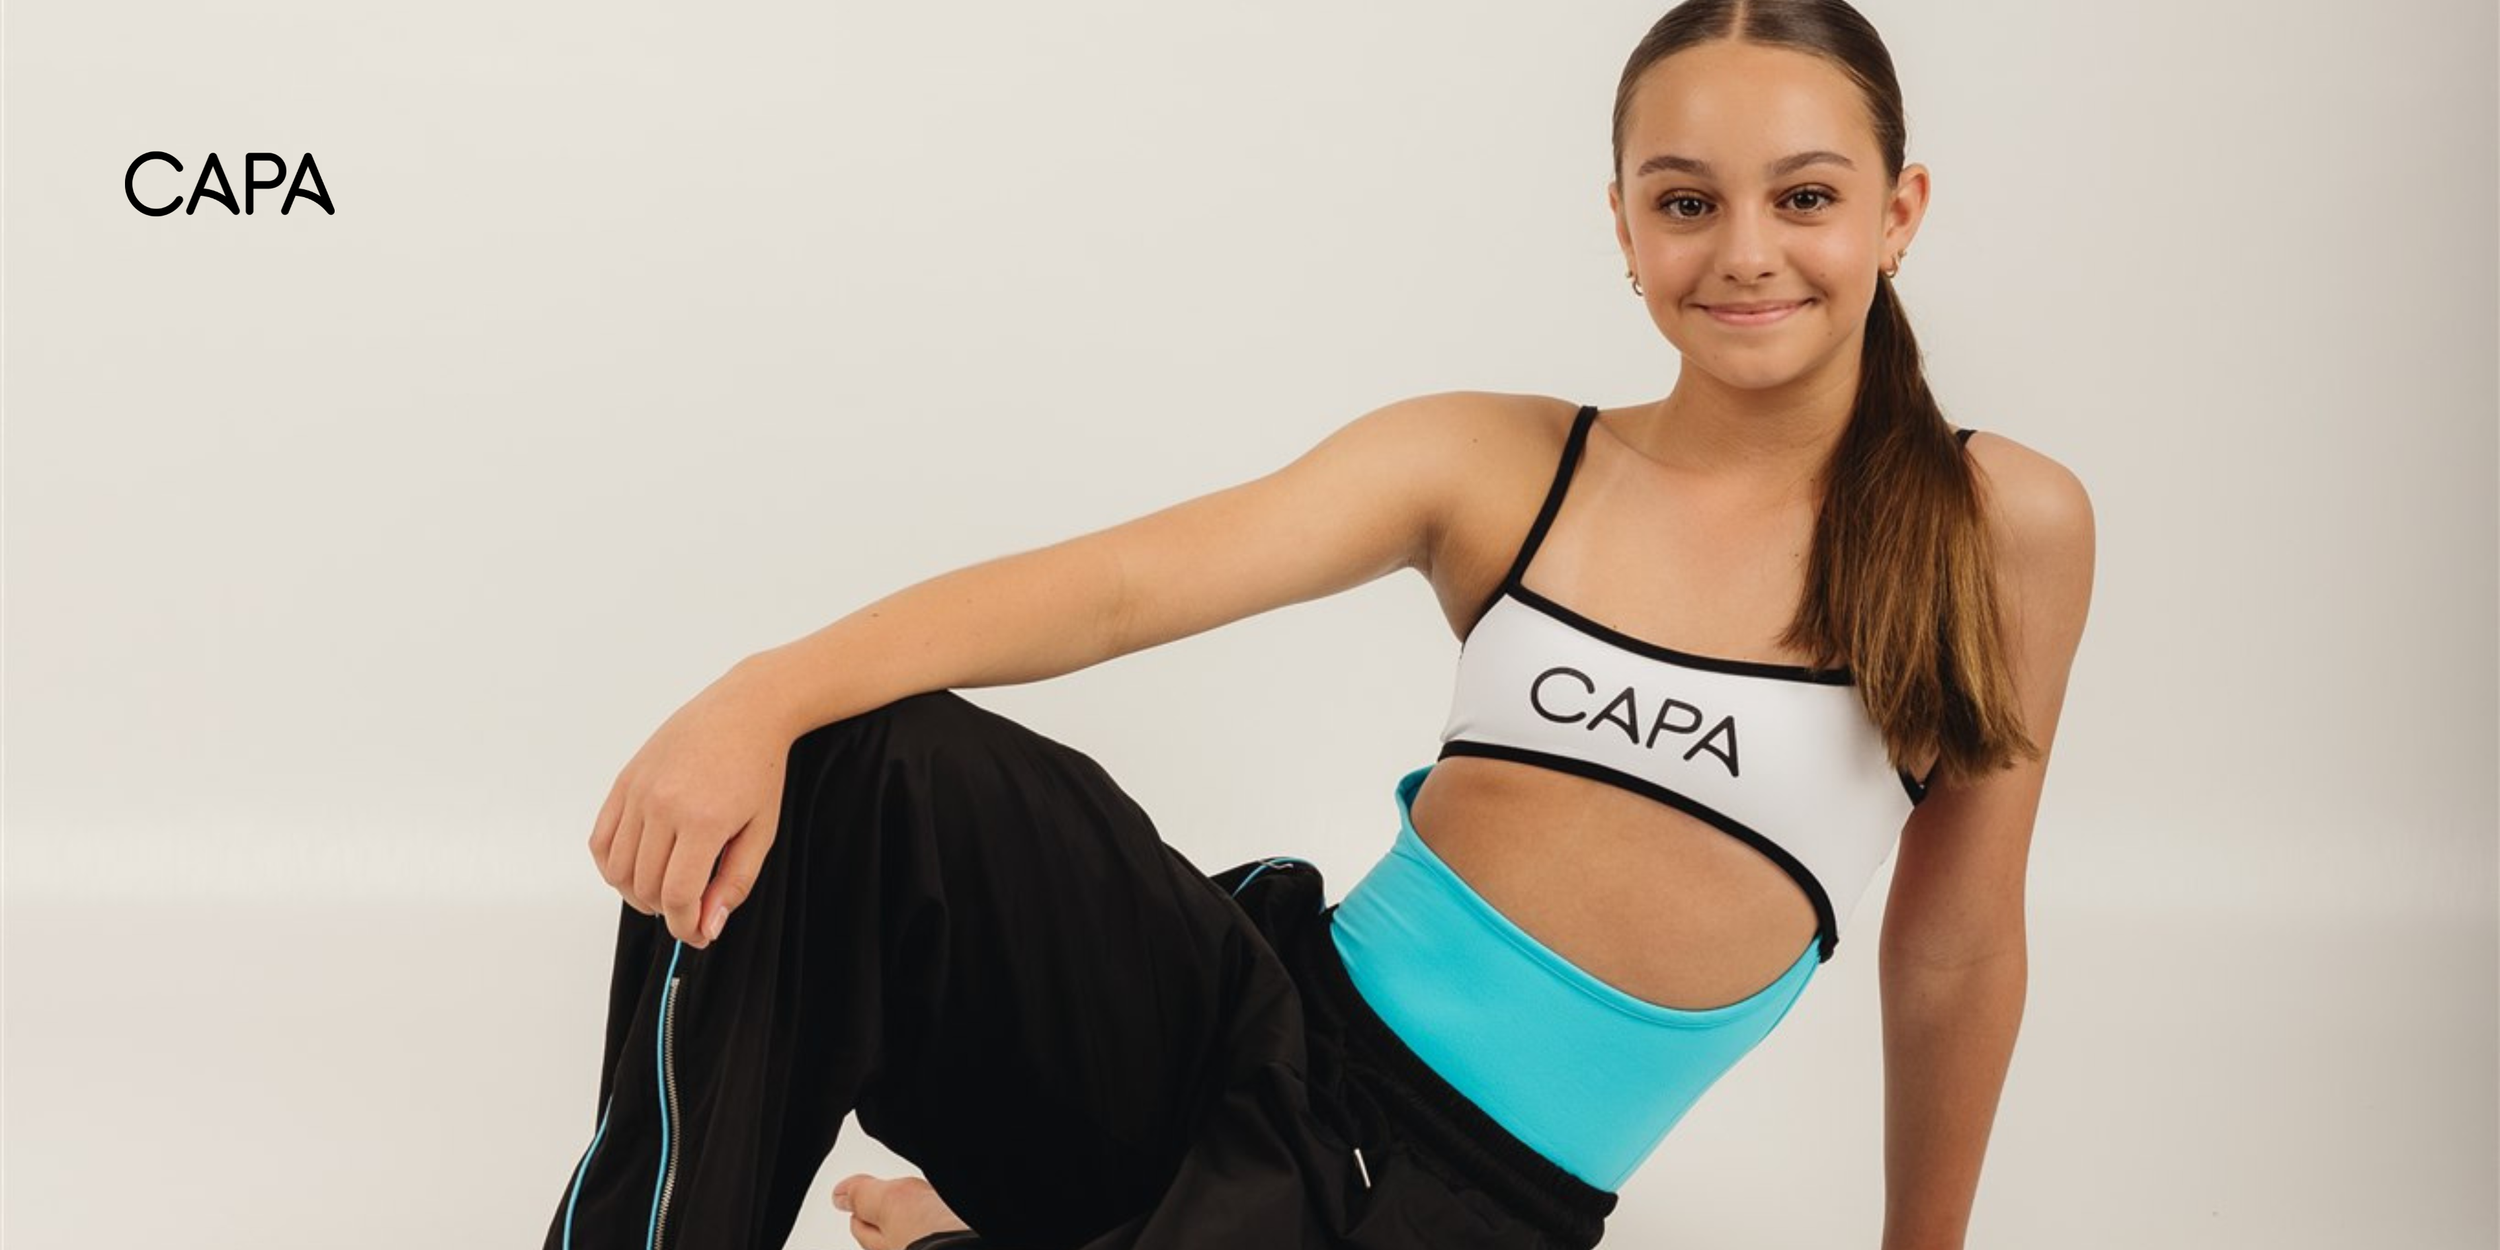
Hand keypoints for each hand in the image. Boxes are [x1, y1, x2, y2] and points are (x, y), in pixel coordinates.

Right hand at [586, 659, 793, 948]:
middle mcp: (663, 805)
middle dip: (666, 911)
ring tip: (663, 891)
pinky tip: (637, 869)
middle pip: (645, 887)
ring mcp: (639, 791)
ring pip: (617, 869)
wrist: (745, 710)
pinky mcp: (624, 781)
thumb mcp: (762, 831)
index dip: (684, 926)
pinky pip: (600, 840)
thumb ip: (734, 883)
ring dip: (636, 894)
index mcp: (704, 820)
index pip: (677, 896)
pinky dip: (612, 865)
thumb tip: (707, 926)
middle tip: (688, 910)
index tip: (697, 933)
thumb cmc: (759, 769)